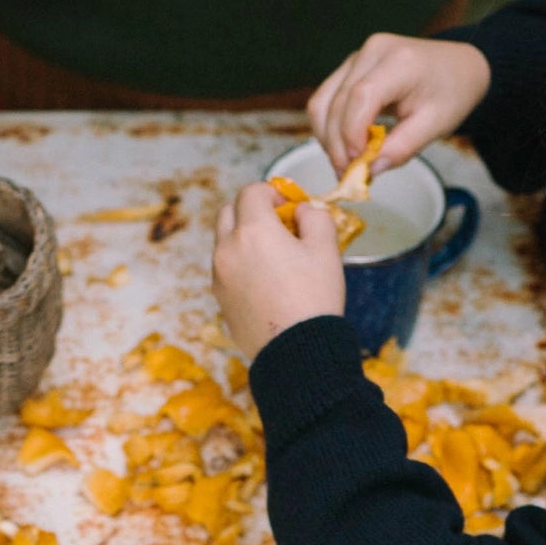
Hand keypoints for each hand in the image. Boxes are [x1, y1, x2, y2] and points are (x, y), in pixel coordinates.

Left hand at [213, 184, 344, 361]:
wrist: (295, 352)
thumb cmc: (314, 298)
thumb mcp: (326, 249)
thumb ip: (315, 217)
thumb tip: (301, 211)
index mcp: (252, 230)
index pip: (250, 192)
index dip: (271, 191)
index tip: (287, 205)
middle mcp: (228, 250)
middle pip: (228, 212)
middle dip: (250, 210)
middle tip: (277, 225)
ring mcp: (219, 276)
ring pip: (223, 242)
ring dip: (243, 238)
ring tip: (273, 256)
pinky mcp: (220, 299)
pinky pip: (225, 270)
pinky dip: (239, 264)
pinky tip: (264, 280)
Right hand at [308, 33, 491, 172]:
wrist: (459, 67)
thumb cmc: (452, 93)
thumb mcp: (436, 125)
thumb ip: (402, 148)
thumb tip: (369, 171)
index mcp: (400, 61)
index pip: (360, 97)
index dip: (352, 135)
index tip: (359, 165)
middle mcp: (372, 52)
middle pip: (334, 104)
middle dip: (337, 146)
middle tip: (350, 176)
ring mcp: (356, 57)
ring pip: (321, 104)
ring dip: (327, 140)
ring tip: (347, 163)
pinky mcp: (348, 68)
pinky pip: (324, 101)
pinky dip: (328, 129)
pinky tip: (345, 146)